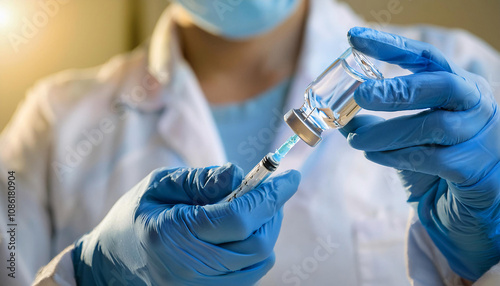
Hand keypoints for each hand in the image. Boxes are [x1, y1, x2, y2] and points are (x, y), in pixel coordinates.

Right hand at [71, 164, 300, 284]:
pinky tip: (246, 229)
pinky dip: (257, 248)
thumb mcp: (159, 185)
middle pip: (256, 245)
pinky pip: (249, 273)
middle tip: (273, 189)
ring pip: (259, 262)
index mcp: (173, 235)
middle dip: (272, 212)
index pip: (238, 218)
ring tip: (258, 207)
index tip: (289, 176)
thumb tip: (240, 175)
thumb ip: (201, 180)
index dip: (270, 196)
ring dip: (268, 229)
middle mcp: (189, 269)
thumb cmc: (135, 217)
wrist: (111, 263)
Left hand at [342, 27, 499, 280]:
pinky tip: (374, 156)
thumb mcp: (407, 135)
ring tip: (356, 140)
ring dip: (386, 132)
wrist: (463, 203)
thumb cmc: (434, 160)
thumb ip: (376, 123)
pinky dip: (394, 155)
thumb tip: (340, 117)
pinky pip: (430, 158)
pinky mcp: (474, 168)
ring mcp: (479, 136)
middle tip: (361, 95)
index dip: (391, 46)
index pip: (426, 57)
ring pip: (432, 125)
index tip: (355, 39)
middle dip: (398, 89)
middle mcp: (474, 105)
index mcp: (458, 86)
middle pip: (442, 85)